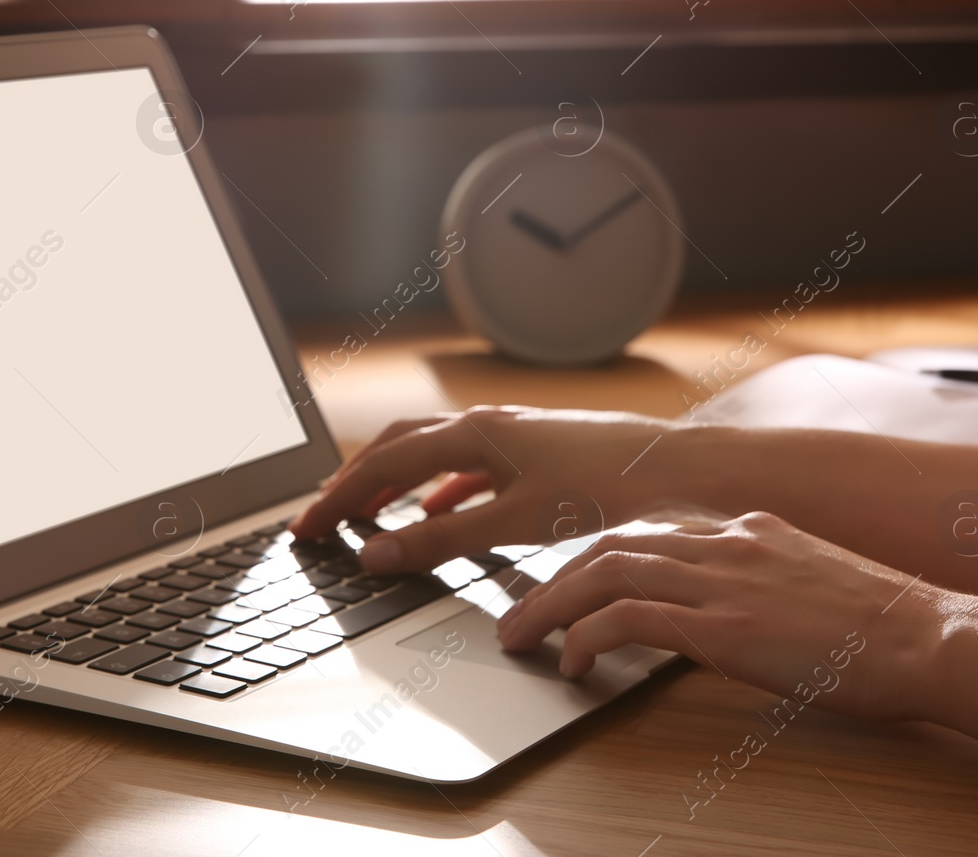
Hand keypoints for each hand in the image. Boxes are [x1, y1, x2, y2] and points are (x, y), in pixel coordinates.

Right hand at [290, 405, 690, 572]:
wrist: (673, 468)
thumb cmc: (602, 487)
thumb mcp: (516, 521)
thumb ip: (444, 539)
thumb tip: (377, 554)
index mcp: (470, 433)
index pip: (381, 465)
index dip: (337, 499)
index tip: (304, 527)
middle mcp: (483, 424)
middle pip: (396, 447)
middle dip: (354, 481)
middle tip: (321, 516)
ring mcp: (508, 434)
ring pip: (430, 454)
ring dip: (393, 482)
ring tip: (365, 511)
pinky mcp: (531, 450)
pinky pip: (464, 466)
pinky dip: (437, 488)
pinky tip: (437, 511)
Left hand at [498, 511, 950, 720]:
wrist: (933, 636)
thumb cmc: (885, 625)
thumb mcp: (810, 581)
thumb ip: (759, 580)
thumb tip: (724, 609)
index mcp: (745, 528)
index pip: (645, 530)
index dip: (592, 557)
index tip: (563, 582)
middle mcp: (726, 540)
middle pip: (610, 544)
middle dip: (552, 580)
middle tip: (518, 615)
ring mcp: (724, 578)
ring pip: (604, 573)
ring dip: (551, 607)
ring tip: (522, 638)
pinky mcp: (725, 624)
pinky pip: (629, 619)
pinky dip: (588, 636)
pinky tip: (575, 663)